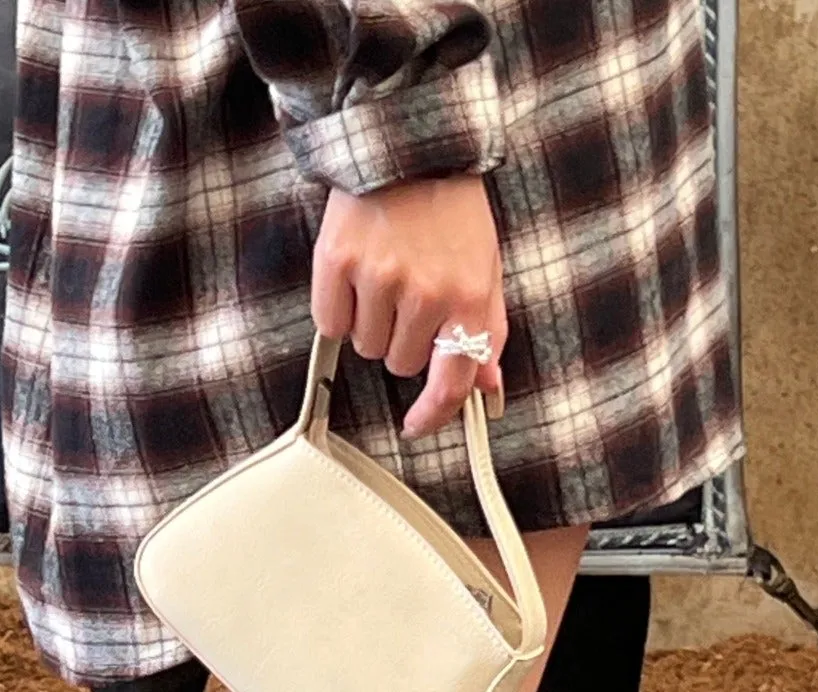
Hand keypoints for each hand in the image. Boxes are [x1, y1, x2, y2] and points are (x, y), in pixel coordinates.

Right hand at [311, 176, 506, 437]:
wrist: (408, 141)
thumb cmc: (449, 207)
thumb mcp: (486, 265)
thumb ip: (487, 328)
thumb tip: (485, 386)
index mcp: (468, 295)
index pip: (451, 382)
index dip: (433, 414)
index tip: (418, 425)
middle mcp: (424, 292)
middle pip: (400, 365)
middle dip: (404, 339)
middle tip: (409, 293)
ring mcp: (378, 277)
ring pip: (366, 347)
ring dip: (373, 323)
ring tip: (385, 275)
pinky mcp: (337, 262)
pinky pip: (330, 323)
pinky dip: (340, 309)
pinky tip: (356, 274)